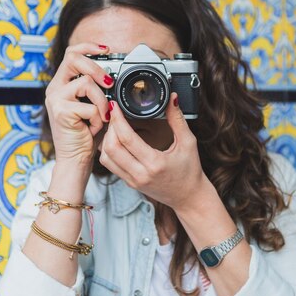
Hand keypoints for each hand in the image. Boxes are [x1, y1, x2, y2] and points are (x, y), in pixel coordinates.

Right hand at [45, 43, 113, 166]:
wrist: (75, 159)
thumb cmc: (86, 134)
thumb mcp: (93, 106)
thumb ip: (97, 89)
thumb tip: (113, 75)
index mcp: (62, 84)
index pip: (71, 54)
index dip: (88, 47)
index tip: (105, 49)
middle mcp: (55, 89)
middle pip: (74, 59)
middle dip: (97, 68)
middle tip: (110, 83)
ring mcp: (55, 99)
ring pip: (87, 83)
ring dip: (101, 102)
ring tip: (101, 118)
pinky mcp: (61, 111)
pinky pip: (90, 106)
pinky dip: (98, 118)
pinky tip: (92, 128)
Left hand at [99, 93, 208, 209]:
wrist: (188, 198)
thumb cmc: (190, 171)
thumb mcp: (188, 143)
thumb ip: (178, 119)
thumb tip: (172, 98)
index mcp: (155, 163)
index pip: (127, 139)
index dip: (117, 120)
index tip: (115, 106)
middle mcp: (140, 174)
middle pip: (110, 148)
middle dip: (109, 128)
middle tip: (114, 115)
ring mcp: (132, 180)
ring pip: (106, 158)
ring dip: (106, 140)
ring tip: (114, 126)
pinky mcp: (129, 183)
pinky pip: (110, 165)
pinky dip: (108, 150)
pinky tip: (116, 140)